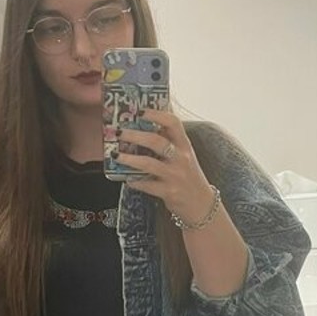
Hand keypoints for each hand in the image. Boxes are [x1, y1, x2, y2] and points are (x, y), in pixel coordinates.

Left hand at [117, 110, 215, 225]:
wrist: (201, 204)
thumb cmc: (189, 176)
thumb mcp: (184, 155)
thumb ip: (169, 141)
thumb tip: (145, 125)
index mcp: (185, 145)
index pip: (173, 123)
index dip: (156, 115)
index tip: (140, 111)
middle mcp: (181, 158)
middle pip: (156, 141)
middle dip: (134, 135)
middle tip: (118, 132)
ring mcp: (175, 175)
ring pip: (149, 163)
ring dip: (129, 158)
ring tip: (115, 155)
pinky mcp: (169, 192)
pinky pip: (147, 185)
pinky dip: (135, 181)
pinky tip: (127, 179)